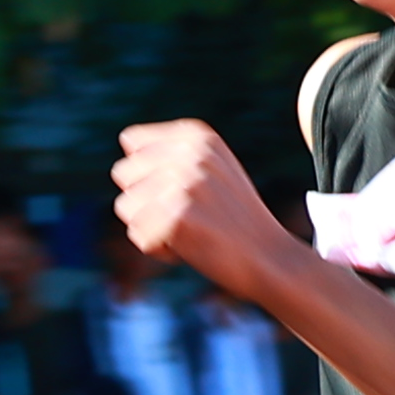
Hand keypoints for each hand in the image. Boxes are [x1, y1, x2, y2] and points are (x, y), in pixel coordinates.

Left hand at [109, 118, 297, 301]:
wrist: (271, 258)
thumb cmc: (234, 217)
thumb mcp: (213, 167)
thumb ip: (173, 150)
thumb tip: (126, 140)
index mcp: (197, 135)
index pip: (131, 142)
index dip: (148, 172)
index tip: (183, 188)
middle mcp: (189, 153)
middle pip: (123, 174)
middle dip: (145, 200)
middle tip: (187, 213)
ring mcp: (184, 185)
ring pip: (126, 207)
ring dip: (151, 226)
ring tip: (190, 229)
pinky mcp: (177, 218)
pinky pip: (139, 237)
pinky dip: (159, 250)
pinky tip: (191, 247)